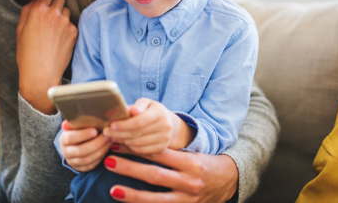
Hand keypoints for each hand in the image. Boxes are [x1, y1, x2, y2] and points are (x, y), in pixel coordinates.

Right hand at [16, 0, 77, 113]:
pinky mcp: (73, 32)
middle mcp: (53, 13)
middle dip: (56, 4)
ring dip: (62, 16)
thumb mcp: (20, 30)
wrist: (41, 75)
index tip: (45, 5)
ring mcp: (65, 22)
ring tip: (54, 32)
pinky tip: (59, 41)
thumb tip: (35, 0)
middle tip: (50, 16)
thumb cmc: (27, 54)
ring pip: (67, 11)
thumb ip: (27, 11)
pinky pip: (71, 24)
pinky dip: (67, 29)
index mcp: (37, 10)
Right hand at [59, 120, 109, 171]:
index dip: (83, 135)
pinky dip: (101, 157)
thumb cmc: (79, 129)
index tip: (95, 130)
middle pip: (81, 151)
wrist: (75, 142)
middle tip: (107, 136)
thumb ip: (77, 121)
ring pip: (88, 159)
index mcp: (64, 139)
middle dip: (96, 143)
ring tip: (110, 141)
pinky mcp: (80, 168)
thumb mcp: (76, 124)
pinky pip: (92, 165)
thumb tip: (78, 116)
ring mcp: (73, 161)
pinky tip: (107, 148)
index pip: (71, 138)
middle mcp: (66, 152)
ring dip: (101, 150)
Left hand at [102, 149, 237, 202]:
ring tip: (113, 189)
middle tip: (109, 160)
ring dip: (132, 194)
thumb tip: (139, 141)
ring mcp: (186, 199)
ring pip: (155, 198)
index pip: (159, 153)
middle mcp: (189, 182)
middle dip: (130, 168)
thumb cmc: (205, 163)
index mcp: (191, 163)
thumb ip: (169, 151)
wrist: (229, 182)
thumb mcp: (192, 154)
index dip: (137, 148)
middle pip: (154, 175)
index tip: (119, 142)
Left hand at [103, 98, 194, 154]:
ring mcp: (164, 140)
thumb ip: (138, 106)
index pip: (139, 121)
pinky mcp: (161, 149)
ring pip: (137, 144)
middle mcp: (165, 127)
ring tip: (111, 137)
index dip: (124, 124)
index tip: (111, 125)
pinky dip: (129, 148)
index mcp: (159, 113)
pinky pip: (141, 151)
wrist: (169, 123)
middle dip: (118, 134)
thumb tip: (131, 109)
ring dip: (121, 142)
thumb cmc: (152, 110)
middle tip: (106, 132)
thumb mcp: (146, 103)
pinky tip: (121, 143)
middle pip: (137, 134)